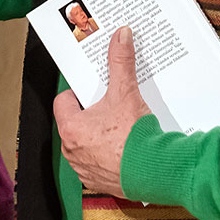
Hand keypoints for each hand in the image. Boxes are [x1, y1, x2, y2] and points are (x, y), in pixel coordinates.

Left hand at [54, 27, 147, 197]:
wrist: (156, 171)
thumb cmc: (135, 138)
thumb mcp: (126, 92)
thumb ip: (120, 62)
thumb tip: (120, 37)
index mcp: (71, 127)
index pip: (63, 101)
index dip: (78, 92)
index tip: (93, 90)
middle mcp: (72, 151)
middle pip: (75, 122)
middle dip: (91, 114)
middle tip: (110, 106)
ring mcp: (84, 169)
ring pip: (86, 144)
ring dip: (99, 136)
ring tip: (120, 127)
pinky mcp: (99, 182)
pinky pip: (98, 164)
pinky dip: (108, 156)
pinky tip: (125, 148)